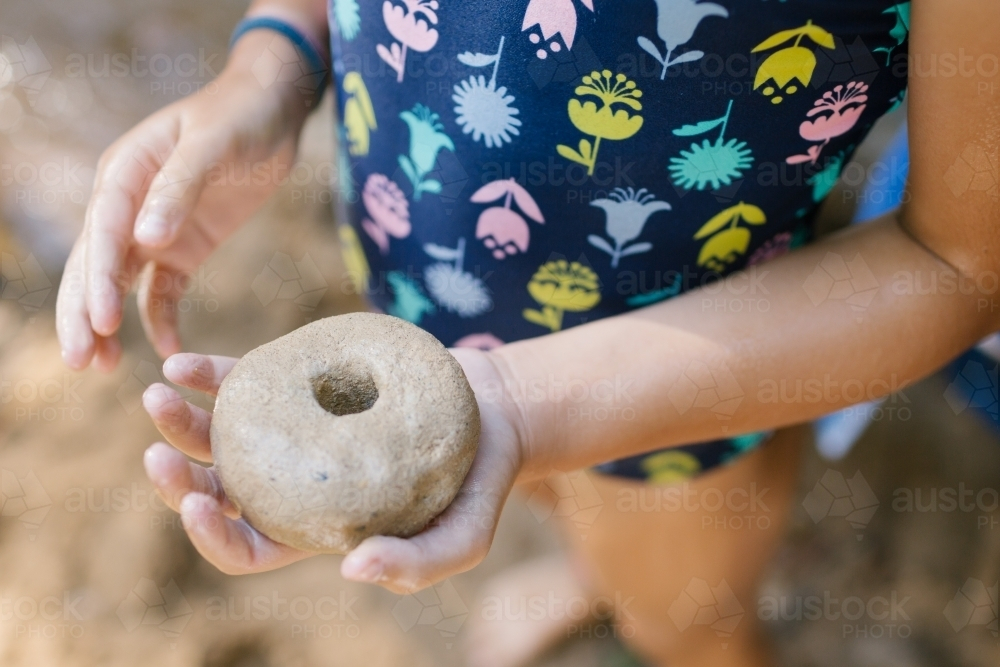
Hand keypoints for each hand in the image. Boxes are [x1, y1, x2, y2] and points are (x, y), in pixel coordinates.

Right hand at [57, 47, 310, 371]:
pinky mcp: (183, 248)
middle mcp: (128, 204)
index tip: (100, 320)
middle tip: (80, 362)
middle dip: (84, 313)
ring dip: (108, 323)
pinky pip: (162, 290)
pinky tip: (166, 350)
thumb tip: (145, 237)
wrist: (272, 111)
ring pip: (120, 283)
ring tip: (101, 368)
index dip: (99, 278)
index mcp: (124, 173)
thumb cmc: (240, 115)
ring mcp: (154, 230)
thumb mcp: (212, 144)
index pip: (103, 231)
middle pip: (96, 265)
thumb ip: (179, 188)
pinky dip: (160, 319)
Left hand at [143, 348, 524, 592]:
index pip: (247, 548)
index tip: (197, 508)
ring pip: (220, 437)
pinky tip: (182, 363)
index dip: (213, 538)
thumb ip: (416, 566)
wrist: (494, 414)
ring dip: (179, 423)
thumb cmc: (478, 484)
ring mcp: (294, 432)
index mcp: (316, 529)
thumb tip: (350, 569)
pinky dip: (209, 375)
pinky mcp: (303, 384)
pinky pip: (246, 381)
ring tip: (157, 395)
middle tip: (157, 457)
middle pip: (219, 493)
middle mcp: (294, 485)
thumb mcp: (462, 539)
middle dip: (177, 481)